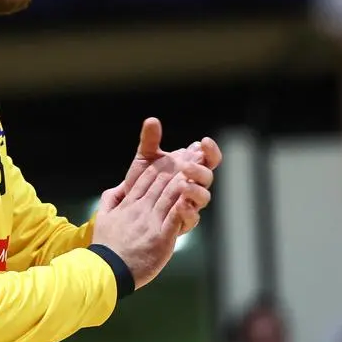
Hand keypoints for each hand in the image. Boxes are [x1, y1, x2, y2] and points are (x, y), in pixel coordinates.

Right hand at [91, 146, 209, 288]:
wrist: (107, 270)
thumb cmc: (106, 246)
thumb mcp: (103, 218)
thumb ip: (111, 200)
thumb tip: (119, 188)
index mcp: (128, 204)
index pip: (146, 178)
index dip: (161, 164)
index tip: (172, 154)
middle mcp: (140, 209)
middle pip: (160, 181)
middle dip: (177, 165)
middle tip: (190, 152)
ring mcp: (151, 222)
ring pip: (169, 194)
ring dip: (184, 179)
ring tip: (195, 165)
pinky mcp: (161, 237)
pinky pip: (174, 217)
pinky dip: (183, 205)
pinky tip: (191, 194)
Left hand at [120, 118, 220, 233]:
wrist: (130, 206)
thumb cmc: (143, 181)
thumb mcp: (145, 159)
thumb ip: (150, 141)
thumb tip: (152, 120)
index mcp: (190, 168)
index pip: (208, 158)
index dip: (210, 150)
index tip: (204, 141)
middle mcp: (194, 185)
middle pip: (207, 177)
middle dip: (200, 169)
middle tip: (186, 165)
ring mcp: (190, 203)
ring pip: (203, 197)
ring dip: (195, 190)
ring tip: (182, 184)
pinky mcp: (182, 221)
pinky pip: (191, 218)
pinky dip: (188, 211)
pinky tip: (180, 204)